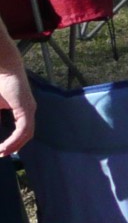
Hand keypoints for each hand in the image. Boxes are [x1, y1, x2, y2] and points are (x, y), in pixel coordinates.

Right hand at [0, 41, 35, 155]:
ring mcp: (29, 109)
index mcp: (22, 111)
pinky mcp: (26, 108)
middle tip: (1, 154)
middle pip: (25, 135)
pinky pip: (24, 128)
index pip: (21, 131)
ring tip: (2, 152)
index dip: (12, 142)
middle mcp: (29, 111)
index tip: (1, 150)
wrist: (3, 68)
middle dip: (14, 147)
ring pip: (26, 133)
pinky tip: (6, 145)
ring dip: (14, 145)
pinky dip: (15, 138)